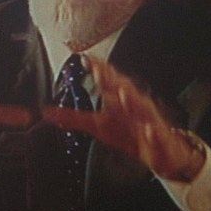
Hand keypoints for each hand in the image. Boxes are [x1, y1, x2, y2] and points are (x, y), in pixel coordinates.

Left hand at [43, 56, 205, 181]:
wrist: (164, 153)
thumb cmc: (129, 133)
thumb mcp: (98, 126)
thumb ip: (73, 118)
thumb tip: (46, 112)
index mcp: (120, 101)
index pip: (108, 81)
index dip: (97, 69)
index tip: (83, 57)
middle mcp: (135, 107)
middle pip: (123, 90)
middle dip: (111, 79)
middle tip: (98, 69)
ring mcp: (149, 123)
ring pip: (141, 110)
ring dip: (132, 100)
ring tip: (121, 92)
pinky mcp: (159, 143)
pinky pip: (156, 138)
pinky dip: (153, 134)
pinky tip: (148, 130)